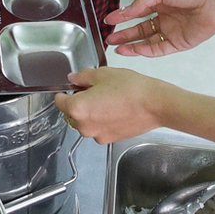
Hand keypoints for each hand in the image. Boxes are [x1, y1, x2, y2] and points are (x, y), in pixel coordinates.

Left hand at [56, 67, 175, 143]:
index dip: (64, 92)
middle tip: (94, 90)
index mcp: (78, 108)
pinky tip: (114, 109)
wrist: (154, 104)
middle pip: (71, 114)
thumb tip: (73, 79)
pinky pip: (98, 129)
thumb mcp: (102, 74)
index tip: (69, 88)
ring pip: (85, 123)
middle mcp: (84, 126)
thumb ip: (82, 77)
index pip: (59, 101)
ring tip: (107, 99)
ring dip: (90, 113)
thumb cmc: (130, 89)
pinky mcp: (109, 139)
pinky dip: (102, 121)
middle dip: (78, 102)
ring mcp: (97, 135)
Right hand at [102, 0, 214, 54]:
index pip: (137, 12)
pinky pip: (159, 49)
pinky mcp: (178, 44)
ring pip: (147, 41)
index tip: (108, 20)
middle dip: (124, 34)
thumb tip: (125, 12)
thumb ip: (142, 3)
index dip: (123, 16)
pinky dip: (146, 50)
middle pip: (139, 29)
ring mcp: (171, 32)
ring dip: (132, 44)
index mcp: (160, 2)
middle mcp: (164, 18)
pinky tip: (134, 50)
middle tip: (109, 38)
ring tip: (117, 47)